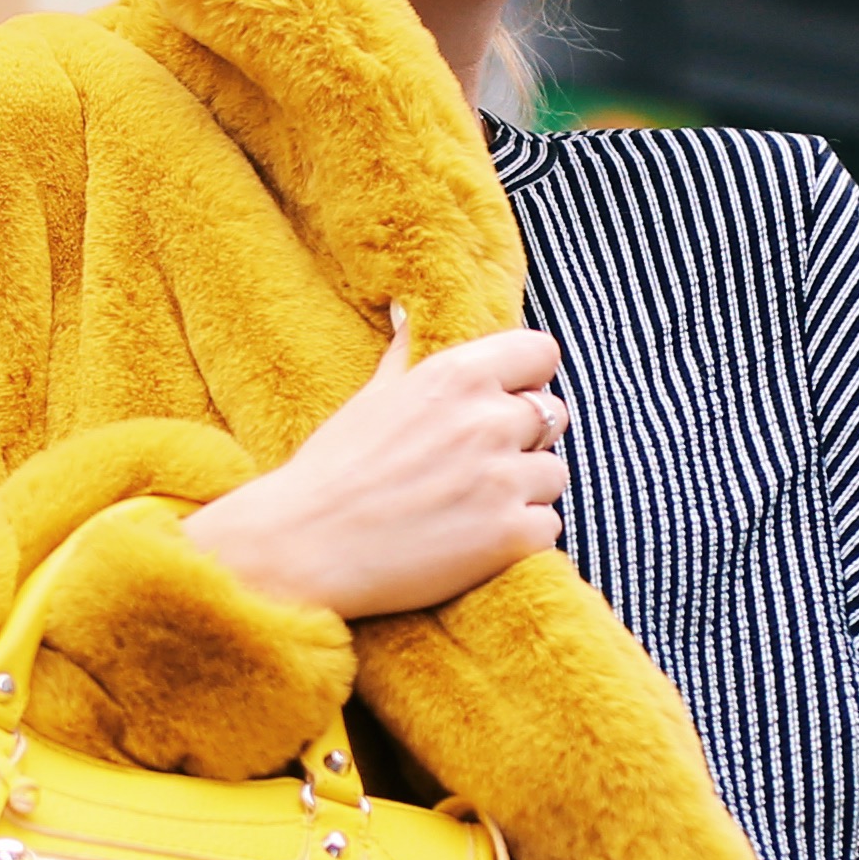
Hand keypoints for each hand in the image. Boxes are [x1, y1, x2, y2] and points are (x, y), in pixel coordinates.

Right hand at [185, 313, 570, 620]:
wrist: (304, 548)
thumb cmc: (331, 471)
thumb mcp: (372, 396)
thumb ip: (407, 353)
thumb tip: (407, 311)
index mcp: (457, 375)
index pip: (541, 352)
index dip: (527, 378)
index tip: (503, 401)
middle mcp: (488, 421)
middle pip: (553, 415)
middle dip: (523, 438)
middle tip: (474, 465)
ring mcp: (504, 480)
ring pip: (554, 474)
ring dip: (525, 489)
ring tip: (471, 506)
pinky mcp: (512, 537)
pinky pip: (548, 526)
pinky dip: (521, 536)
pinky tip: (475, 541)